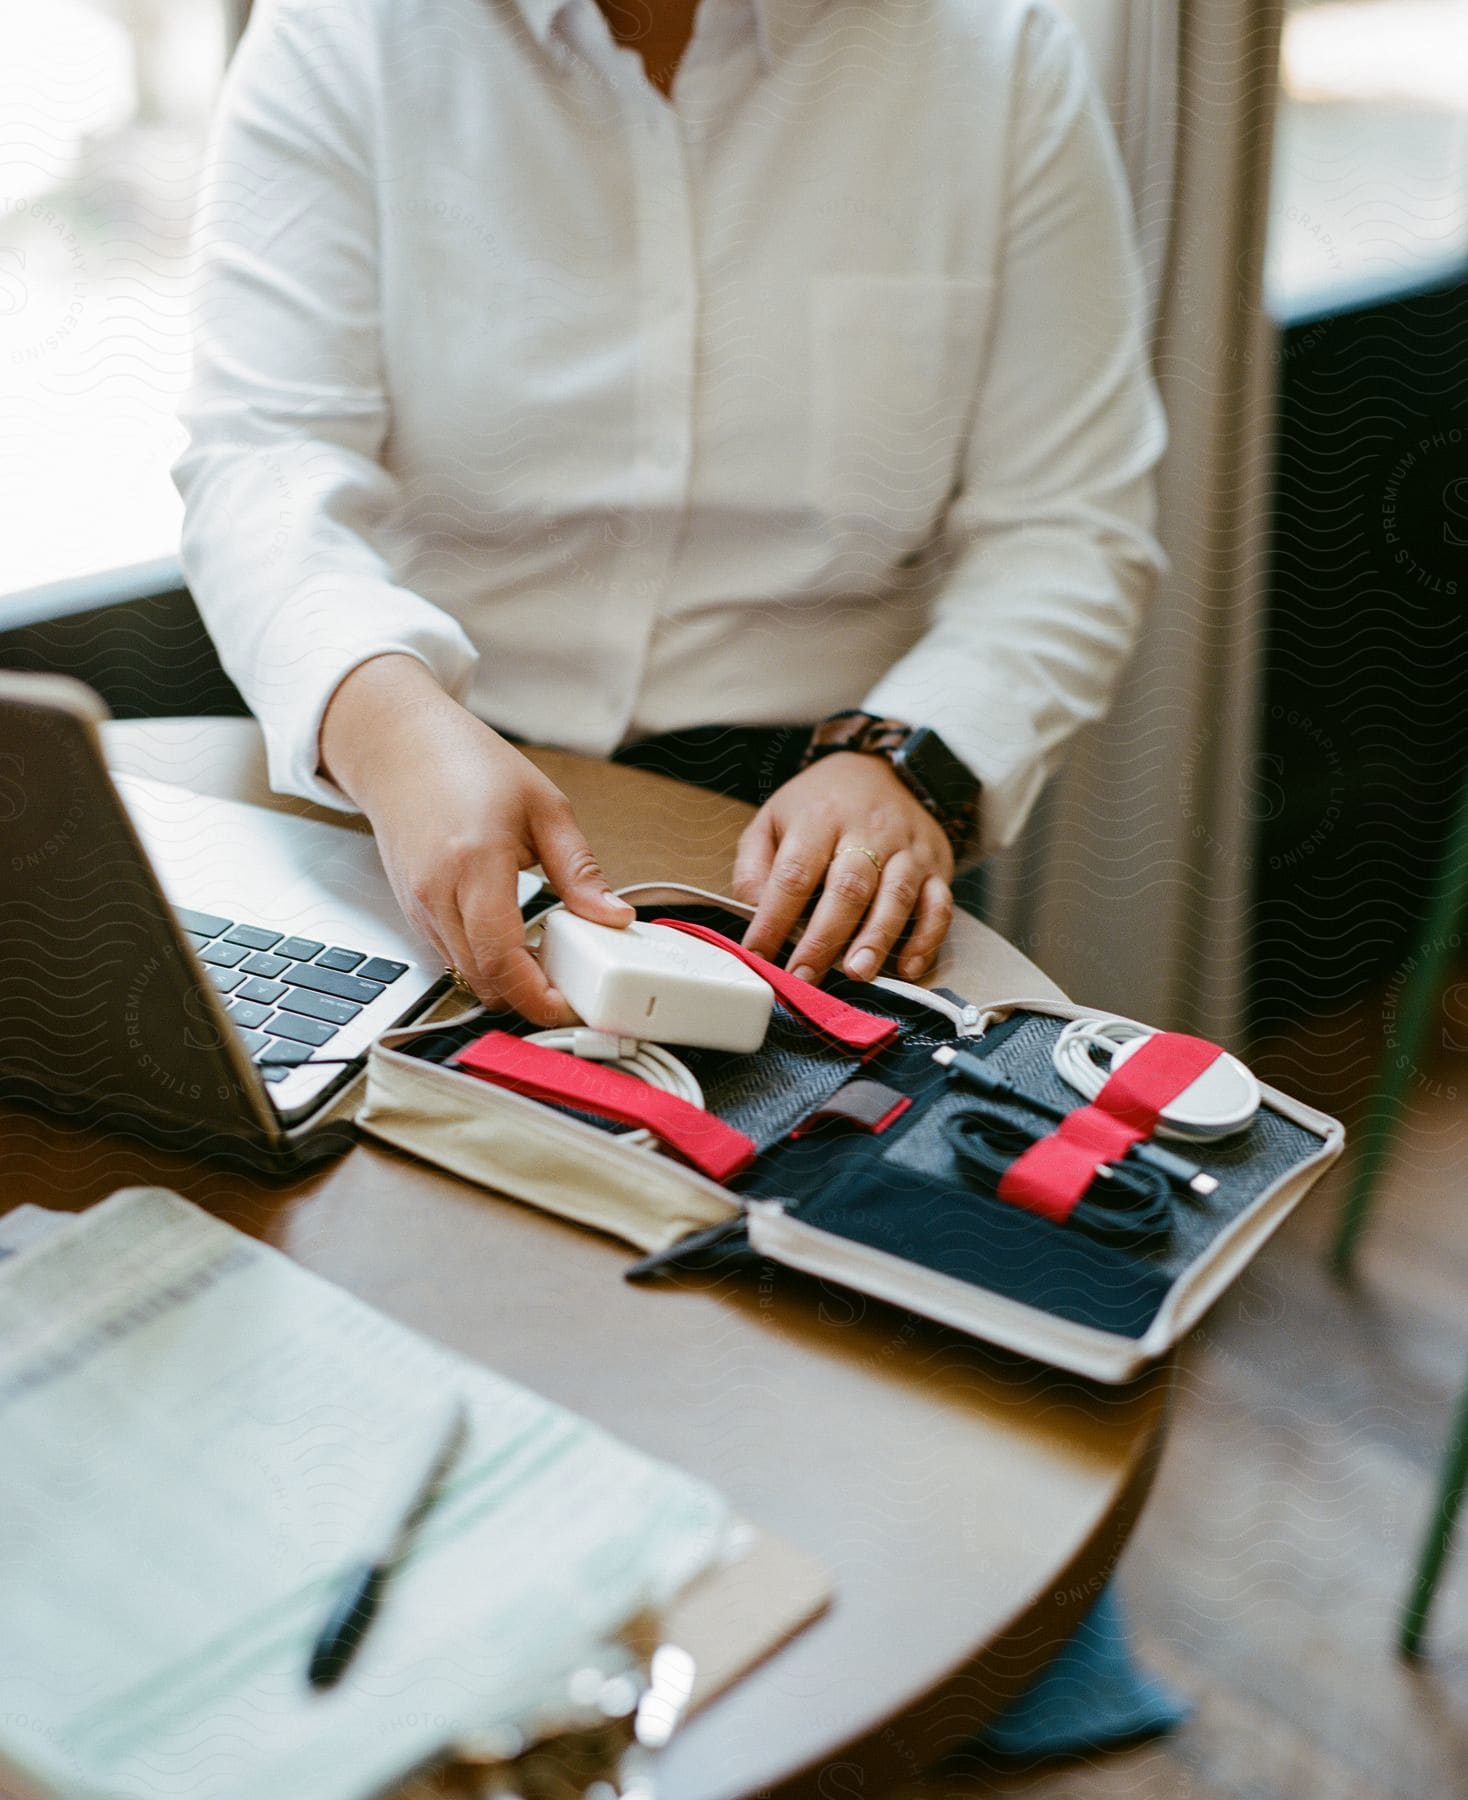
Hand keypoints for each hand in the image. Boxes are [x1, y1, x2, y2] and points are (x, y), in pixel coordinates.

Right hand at [320, 656, 632, 1020]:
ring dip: (505, 981)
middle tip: (569, 987)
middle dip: (527, 997)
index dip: (536, 997)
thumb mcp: (545, 807)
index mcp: (474, 863)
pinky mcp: (412, 912)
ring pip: (465, 975)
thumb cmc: (467, 764)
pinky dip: (483, 961)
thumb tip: (613, 915)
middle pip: (482, 980)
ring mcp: (418, 906)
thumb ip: (580, 871)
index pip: (502, 958)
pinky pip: (449, 956)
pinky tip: (511, 940)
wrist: (401, 747)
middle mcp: (438, 892)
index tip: (569, 1005)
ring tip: (545, 959)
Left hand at [734, 753, 954, 984]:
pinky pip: (939, 905)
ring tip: (856, 973)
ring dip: (876, 939)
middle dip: (825, 938)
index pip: (795, 873)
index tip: (759, 953)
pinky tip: (906, 966)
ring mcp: (907, 849)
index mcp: (820, 819)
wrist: (882, 769)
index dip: (774, 917)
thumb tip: (751, 913)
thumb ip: (755, 867)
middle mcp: (868, 831)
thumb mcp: (773, 820)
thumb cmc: (820, 805)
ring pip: (896, 896)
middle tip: (805, 976)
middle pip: (848, 887)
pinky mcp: (937, 866)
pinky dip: (926, 939)